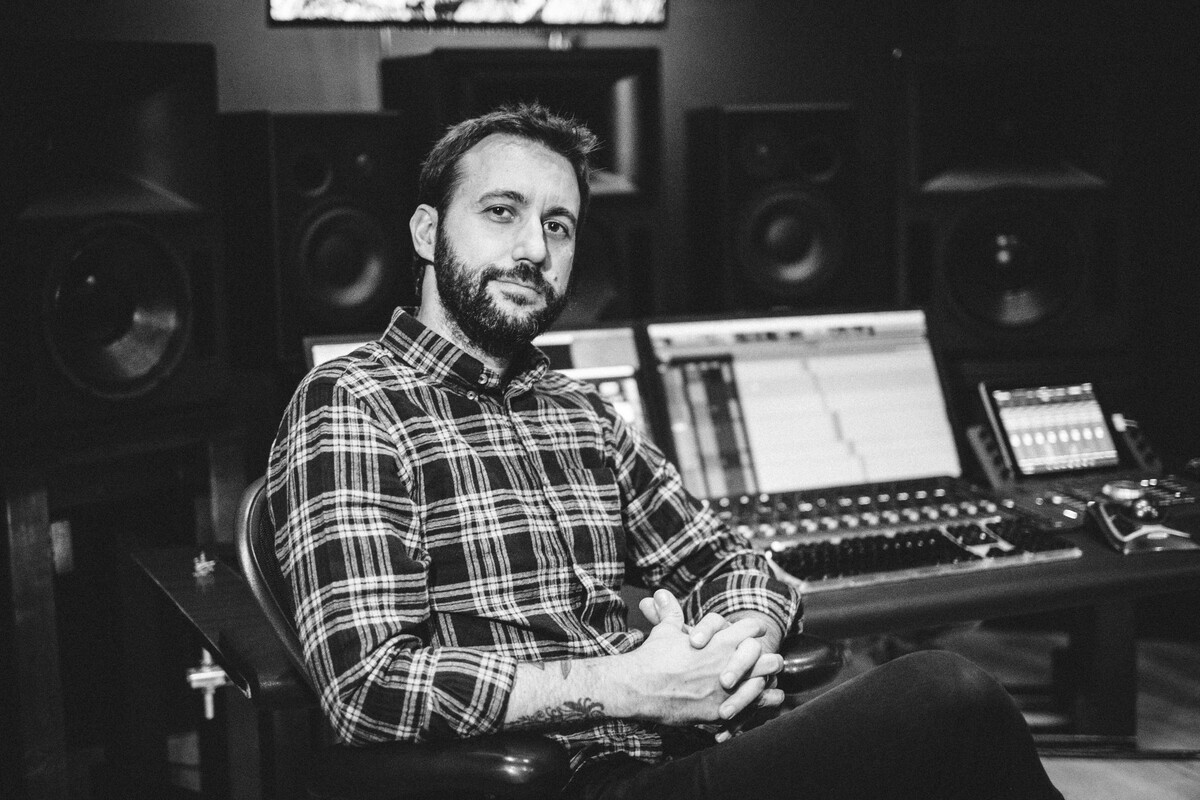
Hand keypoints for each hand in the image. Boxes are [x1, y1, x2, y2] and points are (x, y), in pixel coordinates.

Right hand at [628, 591, 781, 726]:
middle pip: (764, 657)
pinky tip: (763, 706)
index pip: (750, 628)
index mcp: (719, 641)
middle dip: (768, 659)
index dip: (753, 629)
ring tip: (772, 685)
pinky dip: (758, 706)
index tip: (756, 632)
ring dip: (766, 683)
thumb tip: (661, 593)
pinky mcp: (717, 710)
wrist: (639, 688)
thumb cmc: (652, 657)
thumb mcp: (665, 631)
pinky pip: (747, 709)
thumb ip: (670, 612)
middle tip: (772, 660)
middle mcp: (727, 663)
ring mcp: (725, 689)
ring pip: (761, 684)